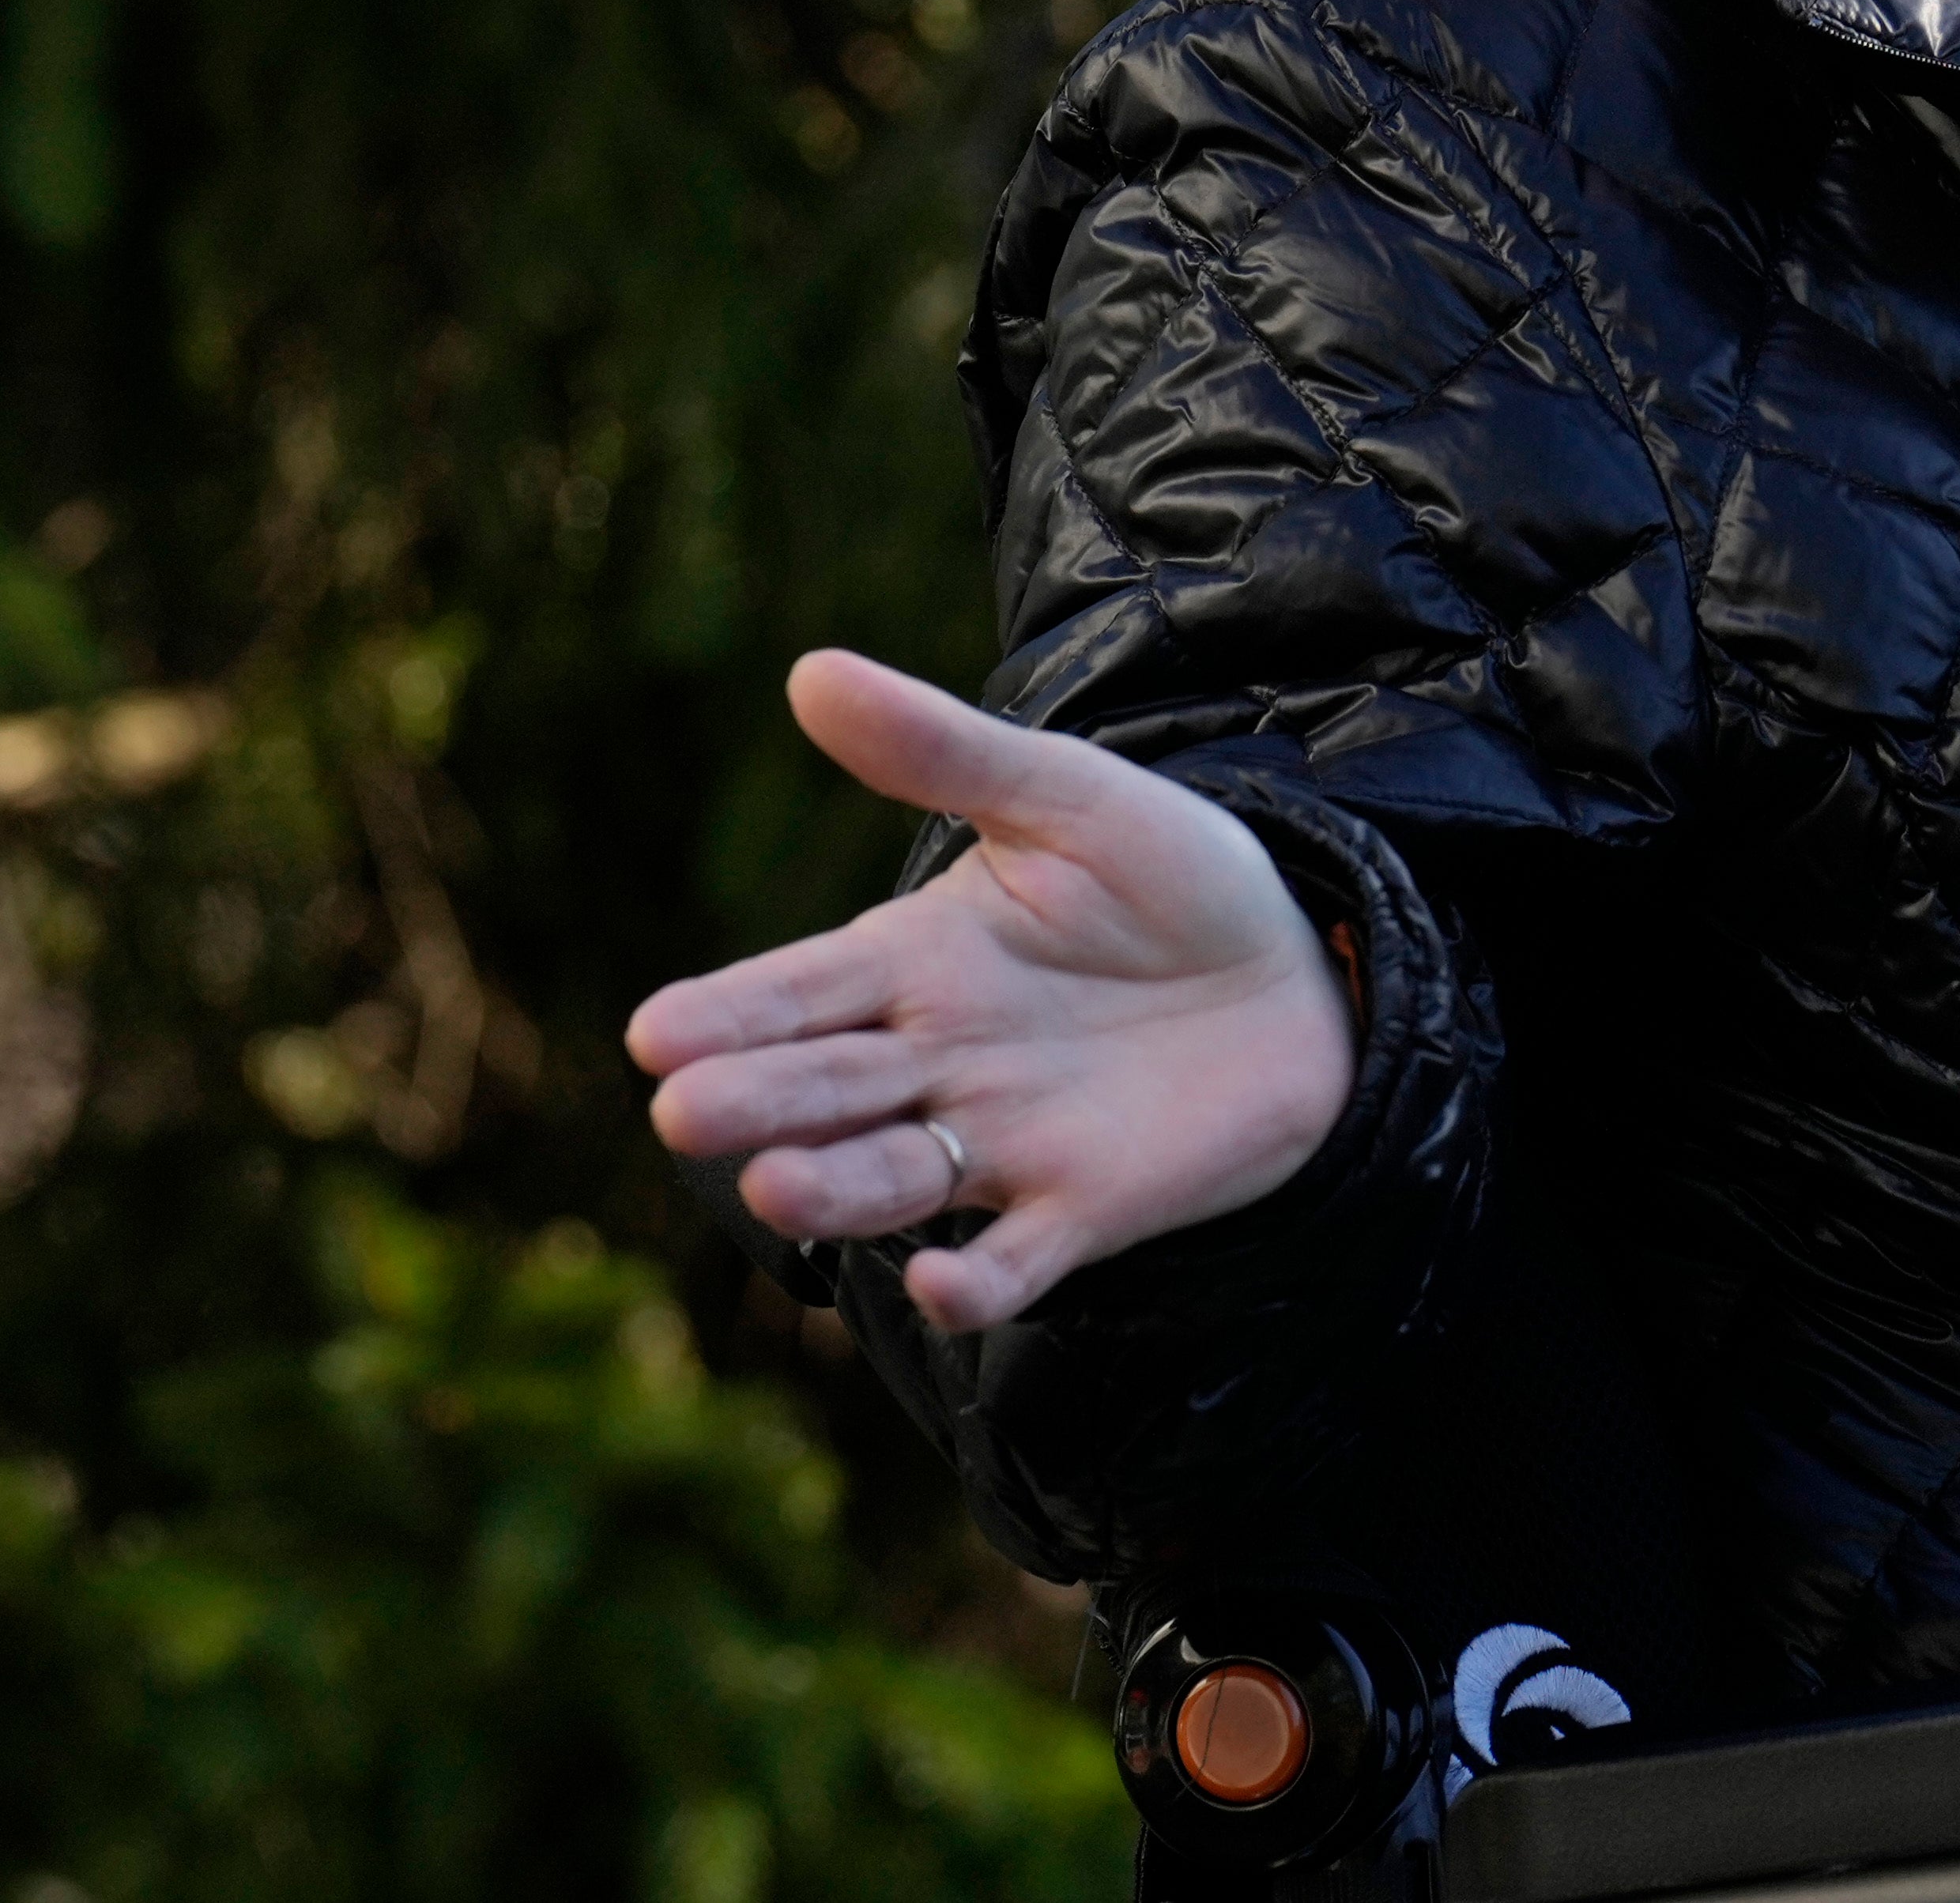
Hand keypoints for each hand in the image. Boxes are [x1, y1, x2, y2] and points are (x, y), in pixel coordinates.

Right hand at [627, 652, 1355, 1332]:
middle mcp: (932, 1062)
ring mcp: (1001, 1142)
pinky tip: (943, 1289)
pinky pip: (1018, 1260)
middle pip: (824, 1088)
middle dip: (755, 1102)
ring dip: (834, 1191)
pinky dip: (978, 1283)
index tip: (655, 1032)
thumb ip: (945, 752)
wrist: (1303, 970)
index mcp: (911, 962)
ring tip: (775, 1185)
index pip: (798, 990)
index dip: (727, 1013)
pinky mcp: (1084, 1208)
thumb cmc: (1170, 878)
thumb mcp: (1066, 797)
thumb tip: (811, 670)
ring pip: (891, 1179)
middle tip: (686, 1111)